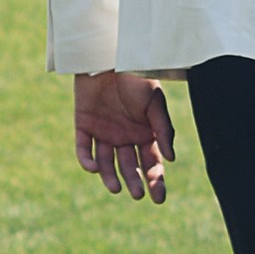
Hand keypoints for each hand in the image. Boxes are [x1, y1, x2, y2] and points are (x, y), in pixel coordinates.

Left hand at [73, 69, 174, 203]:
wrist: (110, 56)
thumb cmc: (137, 77)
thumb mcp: (155, 103)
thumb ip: (163, 129)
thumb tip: (171, 158)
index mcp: (144, 133)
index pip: (151, 163)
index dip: (155, 180)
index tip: (158, 197)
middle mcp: (124, 137)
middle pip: (129, 167)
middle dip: (134, 182)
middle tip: (136, 195)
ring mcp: (103, 133)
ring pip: (105, 163)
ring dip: (109, 177)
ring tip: (115, 188)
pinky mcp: (84, 125)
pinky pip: (83, 148)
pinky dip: (87, 160)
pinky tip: (93, 168)